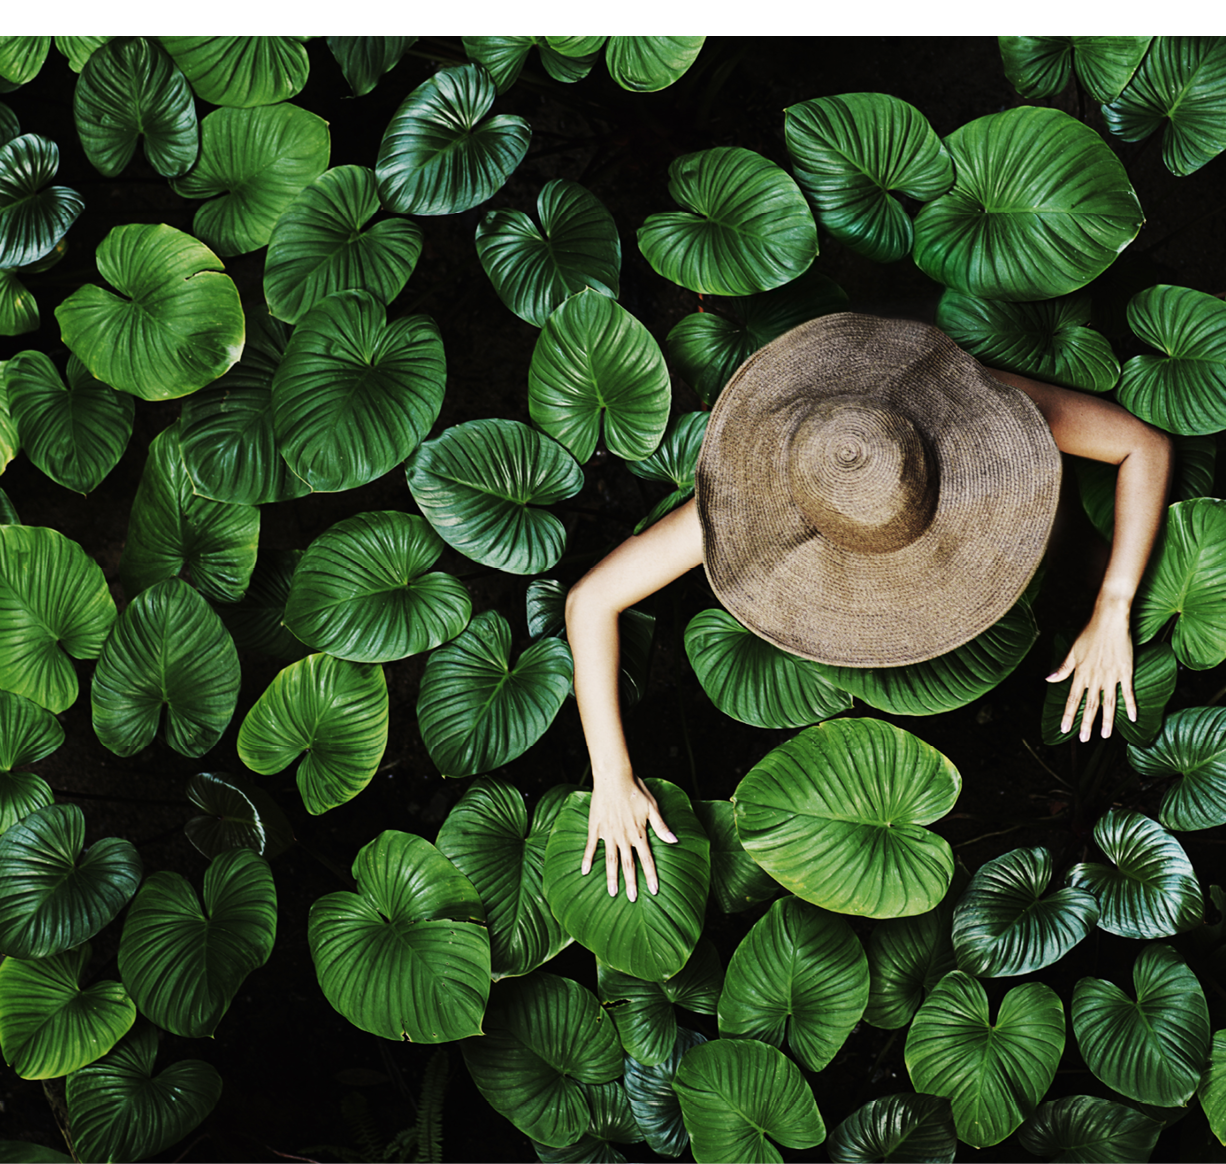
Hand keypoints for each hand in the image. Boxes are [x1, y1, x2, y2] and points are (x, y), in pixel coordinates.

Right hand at [581, 770, 676, 901]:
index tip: (654, 890)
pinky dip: (588, 859)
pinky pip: (591, 846)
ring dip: (611, 877)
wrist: (614, 777)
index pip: (647, 859)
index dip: (650, 875)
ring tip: (611, 893)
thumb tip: (674, 840)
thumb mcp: (652, 807)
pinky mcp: (596, 827)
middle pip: (628, 865)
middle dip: (631, 883)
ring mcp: (608, 833)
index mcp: (639, 833)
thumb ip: (661, 826)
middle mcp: (624, 837)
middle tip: (632, 899)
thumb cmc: (635, 789)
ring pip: (611, 860)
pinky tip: (584, 871)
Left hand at [1046, 596, 1135, 741]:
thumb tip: (1049, 679)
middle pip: (1090, 705)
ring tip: (1105, 736)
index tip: (1064, 729)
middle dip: (1086, 723)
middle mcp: (1095, 677)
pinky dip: (1131, 705)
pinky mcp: (1126, 671)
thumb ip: (1063, 668)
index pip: (1072, 699)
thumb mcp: (1072, 650)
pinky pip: (1128, 692)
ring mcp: (1111, 676)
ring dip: (1107, 721)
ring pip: (1108, 703)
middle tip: (1083, 739)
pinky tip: (1133, 718)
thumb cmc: (1090, 633)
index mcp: (1080, 673)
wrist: (1109, 620)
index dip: (1069, 715)